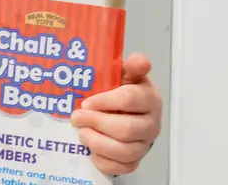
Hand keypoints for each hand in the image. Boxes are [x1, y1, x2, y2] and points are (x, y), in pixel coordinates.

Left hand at [71, 53, 161, 174]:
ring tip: (82, 133)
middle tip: (76, 117)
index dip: (106, 102)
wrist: (127, 113)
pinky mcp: (135, 160)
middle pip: (126, 129)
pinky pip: (122, 167)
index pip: (130, 99)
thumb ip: (131, 66)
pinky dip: (103, 161)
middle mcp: (151, 124)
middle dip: (97, 123)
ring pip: (125, 151)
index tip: (86, 102)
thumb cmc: (122, 93)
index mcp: (148, 99)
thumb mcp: (125, 75)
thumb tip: (141, 60)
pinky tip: (91, 150)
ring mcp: (144, 144)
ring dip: (97, 142)